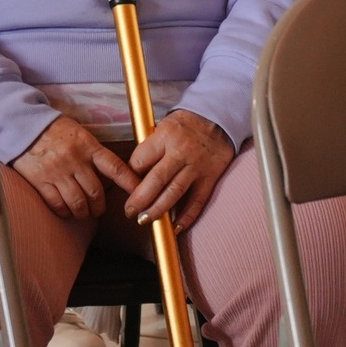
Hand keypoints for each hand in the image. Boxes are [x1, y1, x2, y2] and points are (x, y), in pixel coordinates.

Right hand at [12, 116, 140, 219]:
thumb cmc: (55, 130)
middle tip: (98, 209)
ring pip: (78, 202)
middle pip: (96, 192)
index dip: (129, 183)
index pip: (115, 167)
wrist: (23, 125)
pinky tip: (66, 211)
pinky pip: (57, 204)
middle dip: (99, 206)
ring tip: (83, 213)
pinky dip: (65, 212)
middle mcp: (74, 160)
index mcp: (88, 146)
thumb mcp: (80, 135)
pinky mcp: (40, 181)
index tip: (139, 194)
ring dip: (83, 212)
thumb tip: (111, 174)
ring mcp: (57, 172)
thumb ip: (94, 153)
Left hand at [124, 110, 234, 233]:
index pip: (141, 160)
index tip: (127, 185)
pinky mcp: (210, 177)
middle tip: (130, 212)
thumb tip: (135, 176)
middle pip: (156, 179)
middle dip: (140, 199)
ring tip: (144, 220)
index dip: (131, 175)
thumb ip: (151, 149)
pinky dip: (186, 217)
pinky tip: (175, 228)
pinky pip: (197, 201)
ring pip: (175, 192)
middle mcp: (181, 151)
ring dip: (158, 210)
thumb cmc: (185, 125)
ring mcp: (197, 166)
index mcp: (165, 136)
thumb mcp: (163, 127)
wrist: (218, 118)